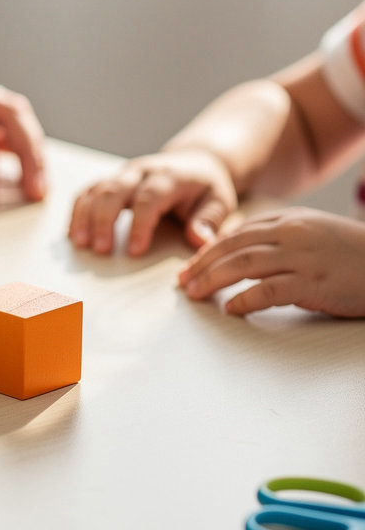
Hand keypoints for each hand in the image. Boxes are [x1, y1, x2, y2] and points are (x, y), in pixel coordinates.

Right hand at [69, 148, 237, 254]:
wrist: (196, 160)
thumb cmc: (206, 187)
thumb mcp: (219, 201)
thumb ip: (210, 220)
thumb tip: (200, 240)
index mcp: (170, 176)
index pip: (149, 198)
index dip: (140, 224)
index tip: (135, 251)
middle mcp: (142, 171)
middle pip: (115, 191)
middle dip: (104, 220)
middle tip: (100, 250)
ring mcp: (123, 174)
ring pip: (97, 189)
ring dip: (85, 216)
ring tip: (79, 243)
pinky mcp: (111, 180)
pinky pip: (88, 191)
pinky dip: (78, 210)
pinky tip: (73, 232)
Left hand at [178, 207, 364, 316]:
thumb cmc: (352, 255)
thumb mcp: (313, 235)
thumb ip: (280, 239)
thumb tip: (239, 256)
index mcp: (290, 220)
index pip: (238, 233)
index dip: (209, 250)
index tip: (190, 266)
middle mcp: (293, 233)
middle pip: (233, 246)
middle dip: (201, 264)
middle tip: (181, 281)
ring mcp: (303, 256)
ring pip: (244, 264)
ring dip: (212, 279)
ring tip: (193, 293)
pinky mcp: (314, 282)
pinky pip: (269, 290)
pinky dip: (244, 299)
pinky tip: (229, 309)